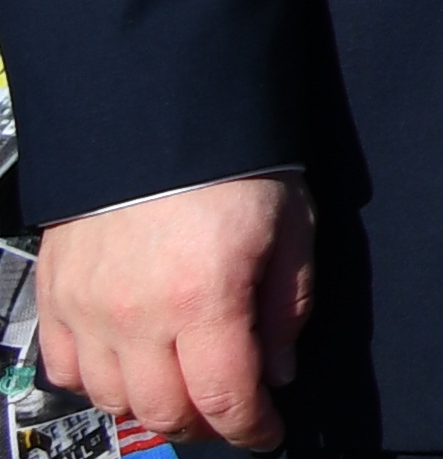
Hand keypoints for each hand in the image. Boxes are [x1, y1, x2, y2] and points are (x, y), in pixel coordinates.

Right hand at [39, 174, 311, 450]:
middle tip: (230, 411)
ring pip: (112, 398)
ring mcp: (86, 308)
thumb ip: (288, 306)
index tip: (267, 432)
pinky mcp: (55, 295)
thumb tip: (280, 370)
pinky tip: (129, 364)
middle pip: (164, 411)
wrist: (156, 111)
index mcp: (203, 297)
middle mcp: (136, 314)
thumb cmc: (234, 161)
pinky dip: (96, 380)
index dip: (251, 428)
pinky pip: (64, 367)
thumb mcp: (291, 224)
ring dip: (151, 405)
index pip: (225, 398)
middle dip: (205, 423)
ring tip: (183, 387)